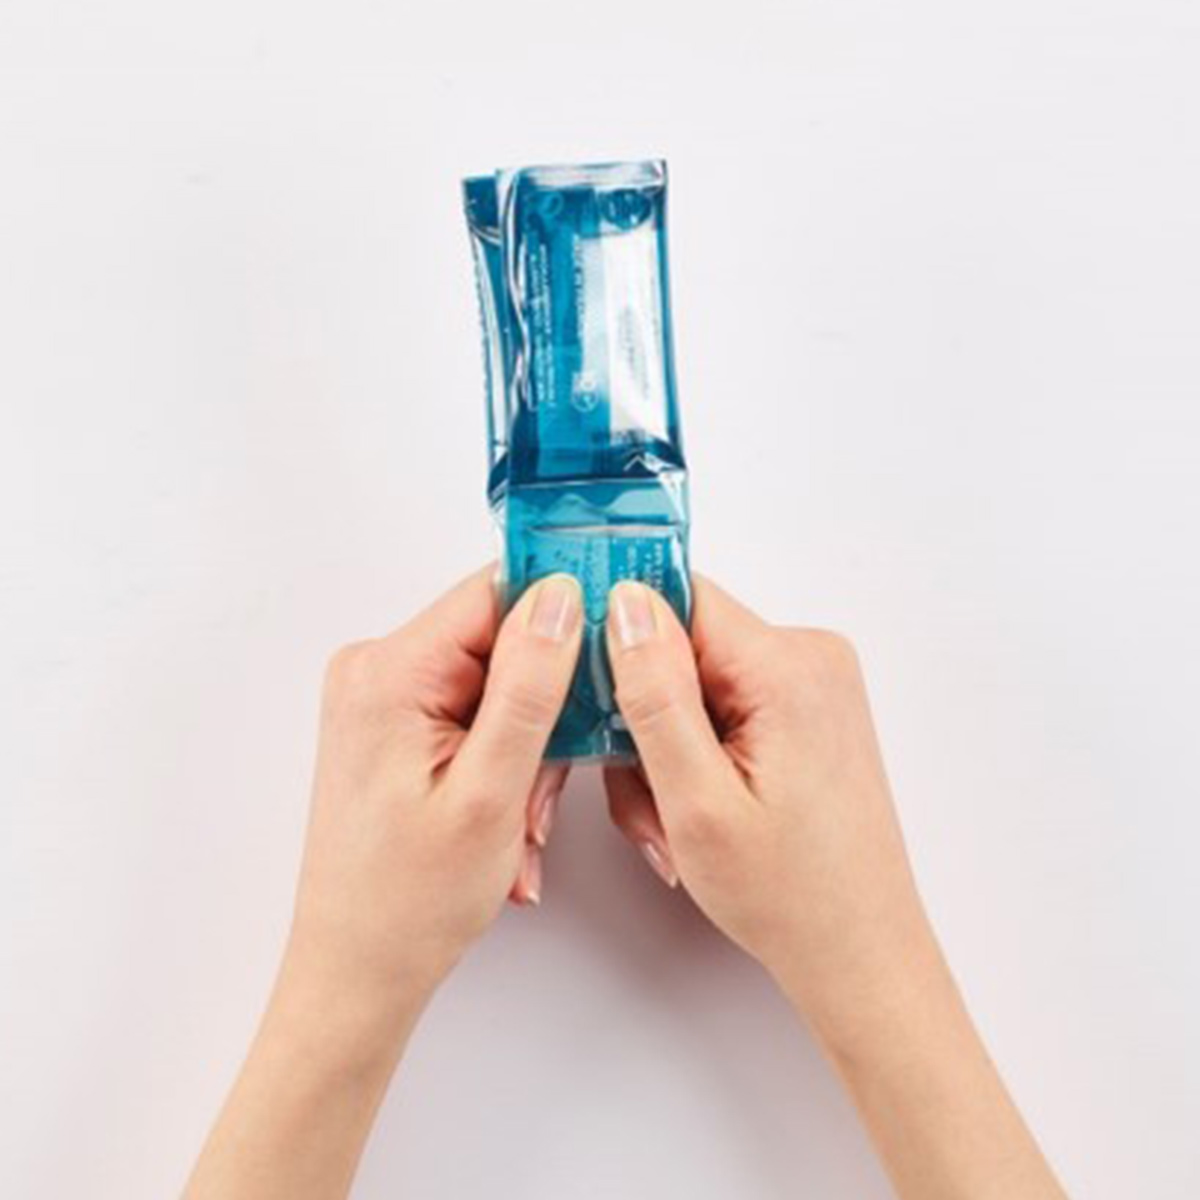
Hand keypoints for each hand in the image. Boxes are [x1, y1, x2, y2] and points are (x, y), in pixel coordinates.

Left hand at [185, 567, 583, 1199]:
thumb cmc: (407, 903)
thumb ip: (529, 686)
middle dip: (544, 706)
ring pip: (493, 683)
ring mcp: (382, 698)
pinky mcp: (394, 725)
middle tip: (556, 779)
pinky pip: (472, 713)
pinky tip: (509, 818)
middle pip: (497, 641)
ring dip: (528, 746)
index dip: (562, 613)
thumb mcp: (490, 791)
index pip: (493, 594)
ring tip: (527, 820)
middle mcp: (375, 670)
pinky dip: (503, 759)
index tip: (612, 644)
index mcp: (388, 673)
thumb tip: (560, 597)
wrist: (356, 971)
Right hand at [603, 578, 1066, 1199]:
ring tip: (675, 823)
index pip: (678, 599)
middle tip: (646, 798)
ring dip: (666, 750)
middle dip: (644, 722)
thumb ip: (656, 695)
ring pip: (695, 684)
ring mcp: (812, 684)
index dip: (620, 641)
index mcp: (788, 668)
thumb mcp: (697, 802)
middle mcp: (809, 658)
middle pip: (682, 648)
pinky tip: (699, 811)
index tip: (593, 694)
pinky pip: (724, 706)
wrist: (860, 953)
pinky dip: (696, 755)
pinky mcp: (806, 710)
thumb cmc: (793, 898)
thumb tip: (623, 603)